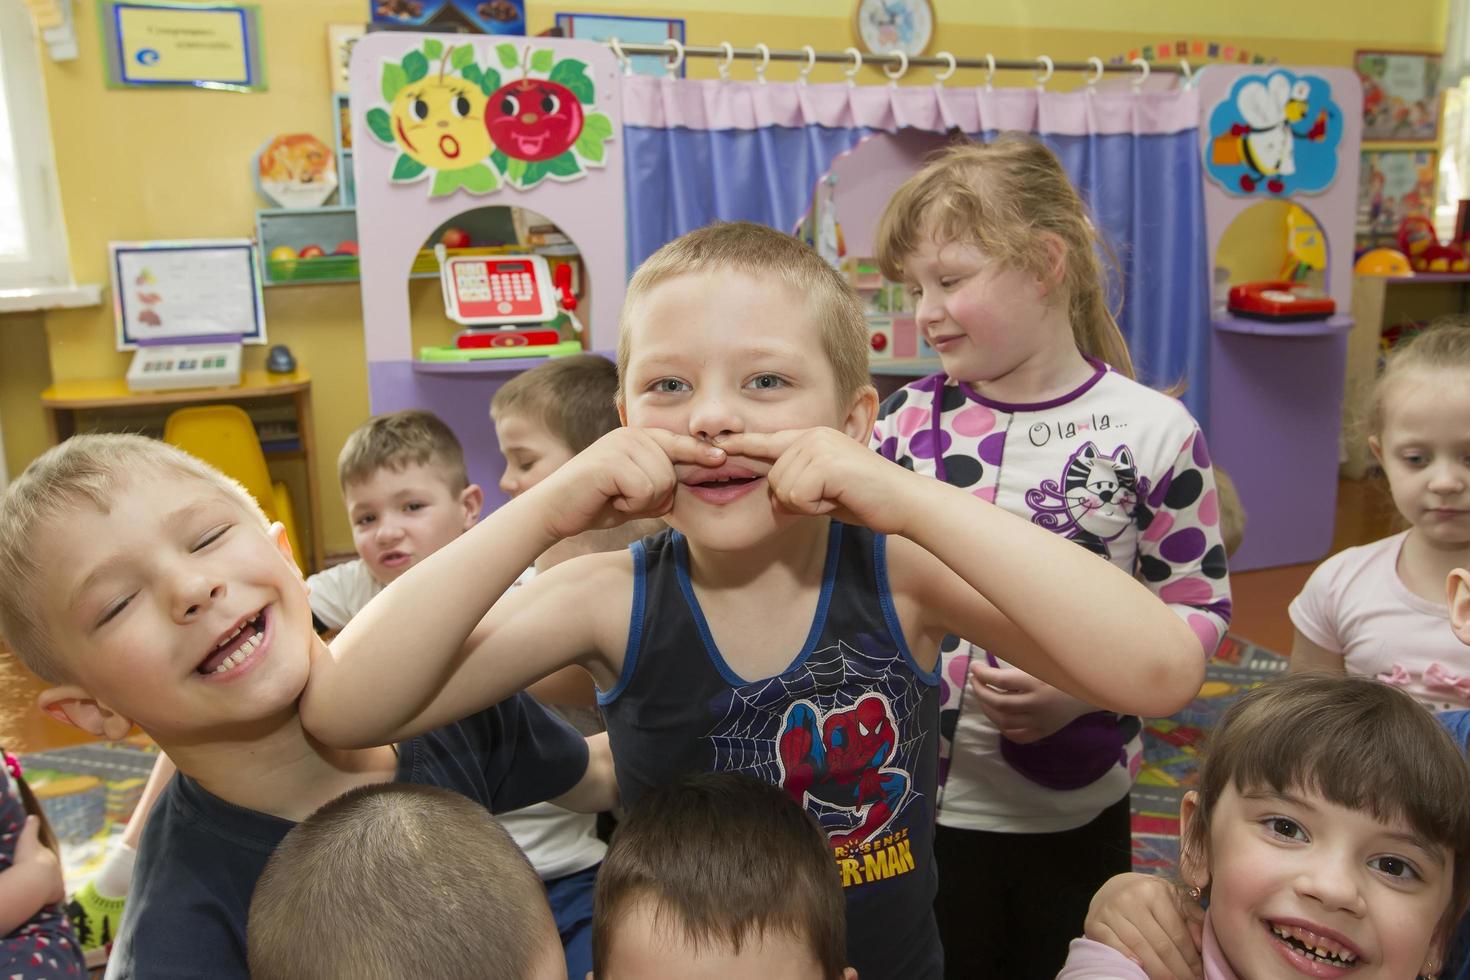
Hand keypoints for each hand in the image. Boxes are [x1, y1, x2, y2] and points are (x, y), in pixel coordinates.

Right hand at [13, 815, 64, 906]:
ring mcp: (58, 883)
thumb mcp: (27, 839)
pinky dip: (53, 899)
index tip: (34, 866)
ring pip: (54, 885)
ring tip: (38, 892)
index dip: (40, 863)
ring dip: (48, 888)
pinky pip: (56, 898)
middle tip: (34, 880)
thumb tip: (33, 815)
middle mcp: (57, 870)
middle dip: (45, 876)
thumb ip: (30, 827)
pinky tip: (47, 902)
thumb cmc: (28, 859)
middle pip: (51, 873)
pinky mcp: (57, 896)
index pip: (46, 860)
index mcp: (50, 858)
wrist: (34, 879)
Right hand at [536, 427, 724, 539]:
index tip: (723, 457)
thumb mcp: (636, 493)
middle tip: (624, 499)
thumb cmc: (595, 503)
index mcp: (638, 438)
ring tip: (617, 499)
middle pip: (673, 472)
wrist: (554, 511)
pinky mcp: (611, 461)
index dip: (701, 453)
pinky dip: (631, 504)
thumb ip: (661, 485)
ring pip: (662, 482)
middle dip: (656, 496)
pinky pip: (645, 490)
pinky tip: (611, 500)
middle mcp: (631, 434)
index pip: (678, 444)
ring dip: (642, 502)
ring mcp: (620, 444)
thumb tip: (696, 480)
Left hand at [712, 428, 913, 534]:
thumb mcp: (826, 489)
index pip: (767, 442)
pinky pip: (796, 497)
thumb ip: (800, 484)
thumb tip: (775, 493)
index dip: (741, 446)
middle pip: (772, 480)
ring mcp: (819, 445)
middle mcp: (812, 436)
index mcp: (812, 438)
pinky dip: (816, 507)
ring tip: (838, 495)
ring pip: (782, 490)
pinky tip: (840, 498)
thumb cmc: (867, 499)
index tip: (715, 445)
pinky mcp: (825, 462)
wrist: (905, 502)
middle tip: (832, 496)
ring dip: (808, 504)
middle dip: (796, 501)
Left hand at [967, 661, 1093, 742]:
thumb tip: (992, 661)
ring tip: (983, 696)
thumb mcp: (1044, 662)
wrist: (1092, 690)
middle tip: (975, 681)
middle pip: (1000, 703)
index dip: (983, 674)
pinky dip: (1003, 727)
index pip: (1002, 680)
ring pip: (1005, 722)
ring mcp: (1041, 722)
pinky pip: (1018, 736)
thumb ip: (1020, 663)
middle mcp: (1038, 705)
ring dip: (988, 709)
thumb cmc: (1065, 670)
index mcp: (1038, 683)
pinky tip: (997, 715)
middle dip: (981, 692)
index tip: (974, 667)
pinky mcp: (1045, 732)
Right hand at [1084, 872, 1203, 979]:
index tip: (1199, 975)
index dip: (1190, 958)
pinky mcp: (1094, 922)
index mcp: (1154, 891)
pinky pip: (1114, 946)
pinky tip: (1141, 971)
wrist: (1113, 888)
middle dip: (1178, 970)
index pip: (1177, 933)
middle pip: (1160, 944)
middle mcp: (1131, 898)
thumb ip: (1191, 916)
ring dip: (1159, 972)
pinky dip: (1128, 959)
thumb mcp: (1173, 898)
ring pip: (1140, 948)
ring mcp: (1110, 910)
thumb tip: (1200, 943)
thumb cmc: (1149, 898)